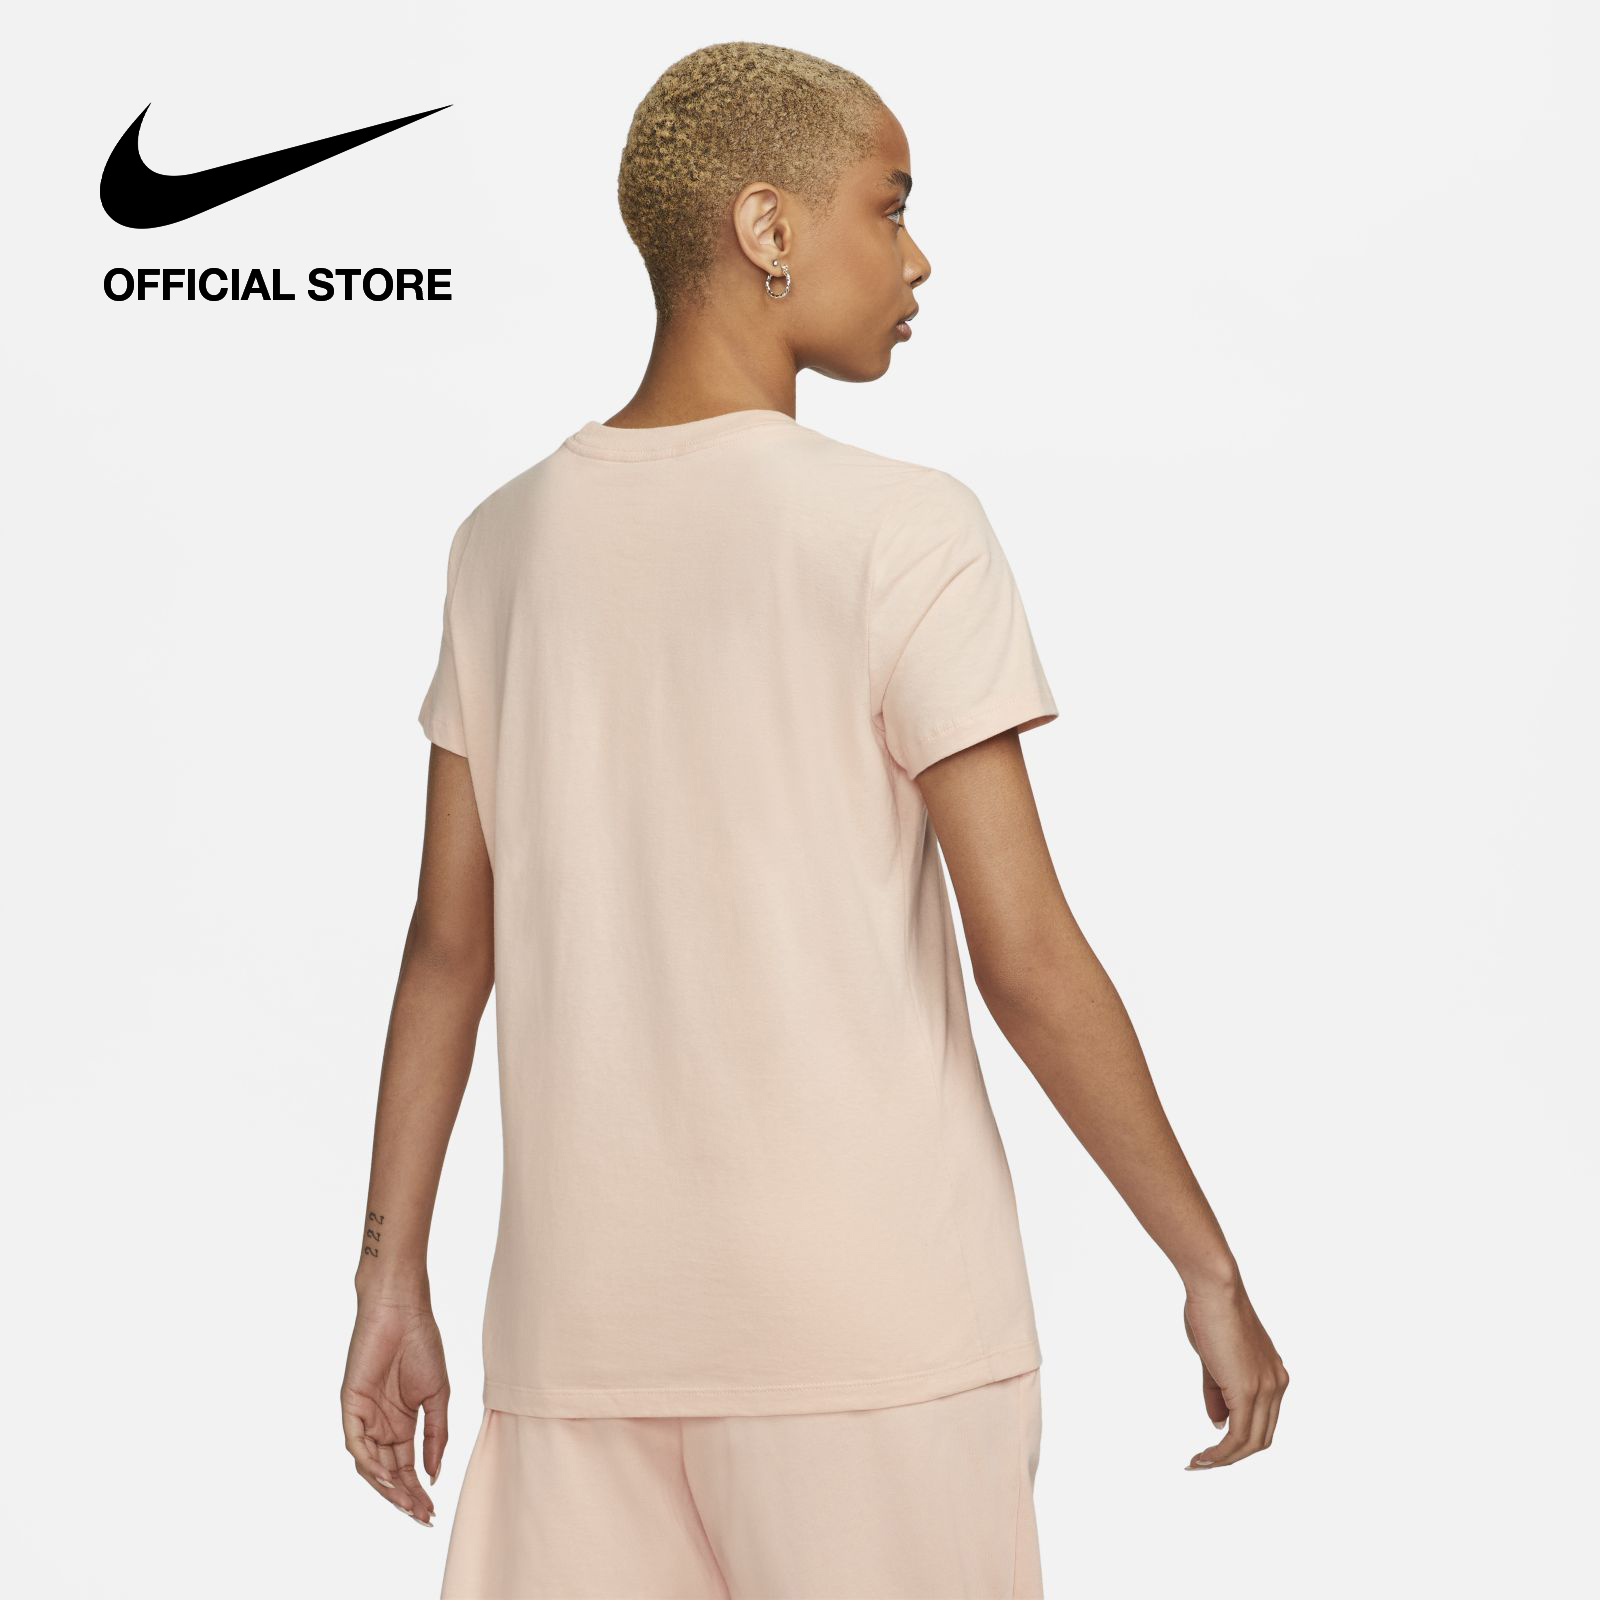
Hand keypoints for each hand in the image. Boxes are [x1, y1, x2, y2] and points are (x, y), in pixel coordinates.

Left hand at [341, 1295, 450, 1522]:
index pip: (406, 1467)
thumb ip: (436, 1435)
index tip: (432, 1511)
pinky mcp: (350, 1405)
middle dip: (404, 1496)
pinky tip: (388, 1478)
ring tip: (407, 1504)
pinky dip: (370, 1463)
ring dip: (387, 1487)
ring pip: (370, 1464)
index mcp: (400, 1423)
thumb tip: (434, 1473)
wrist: (403, 1309)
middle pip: (388, 1472)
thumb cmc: (422, 1343)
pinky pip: (356, 1442)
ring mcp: (364, 1416)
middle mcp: (380, 1424)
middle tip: (422, 1516)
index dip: (417, 1490)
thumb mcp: (437, 1395)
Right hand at [1181, 1274, 1288, 1468]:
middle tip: (1204, 1462)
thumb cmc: (1210, 1311)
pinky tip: (1203, 1457)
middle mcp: (1276, 1384)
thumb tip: (1218, 1424)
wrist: (1214, 1287)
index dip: (1239, 1440)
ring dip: (1224, 1459)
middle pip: (1261, 1437)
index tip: (1213, 1447)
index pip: (1262, 1420)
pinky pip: (1238, 1436)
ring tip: (1199, 1464)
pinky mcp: (1248, 1390)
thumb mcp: (1214, 1359)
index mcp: (1272, 1374)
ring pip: (1251, 1442)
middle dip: (1233, 1455)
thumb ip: (1218, 1392)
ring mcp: (1266, 1388)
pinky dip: (1221, 1453)